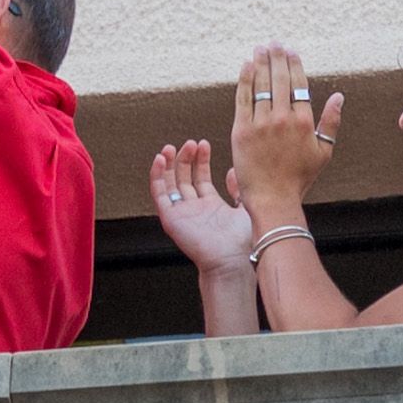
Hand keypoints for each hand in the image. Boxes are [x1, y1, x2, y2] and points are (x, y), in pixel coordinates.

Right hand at [150, 140, 253, 272]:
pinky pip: (159, 194)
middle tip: (190, 143)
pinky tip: (160, 159)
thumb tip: (231, 170)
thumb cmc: (244, 241)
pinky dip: (157, 176)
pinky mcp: (170, 218)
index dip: (201, 159)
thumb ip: (238, 189)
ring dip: (169, 164)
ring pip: (169, 183)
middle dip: (186, 158)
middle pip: (184, 177)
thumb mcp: (246, 206)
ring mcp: (181, 213)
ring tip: (171, 147)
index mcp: (212, 206)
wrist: (233, 259)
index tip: (203, 143)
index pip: (201, 177)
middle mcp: (194, 209)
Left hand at [227, 47, 342, 214]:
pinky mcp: (242, 130)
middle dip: (277, 58)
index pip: (299, 86)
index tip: (292, 52)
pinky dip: (245, 80)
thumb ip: (332, 122)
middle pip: (280, 81)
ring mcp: (261, 124)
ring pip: (261, 86)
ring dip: (261, 64)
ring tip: (260, 49)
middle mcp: (283, 119)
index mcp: (304, 122)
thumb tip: (338, 96)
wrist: (272, 197)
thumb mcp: (323, 152)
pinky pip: (243, 98)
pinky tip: (246, 66)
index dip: (294, 66)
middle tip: (274, 43)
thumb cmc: (299, 178)